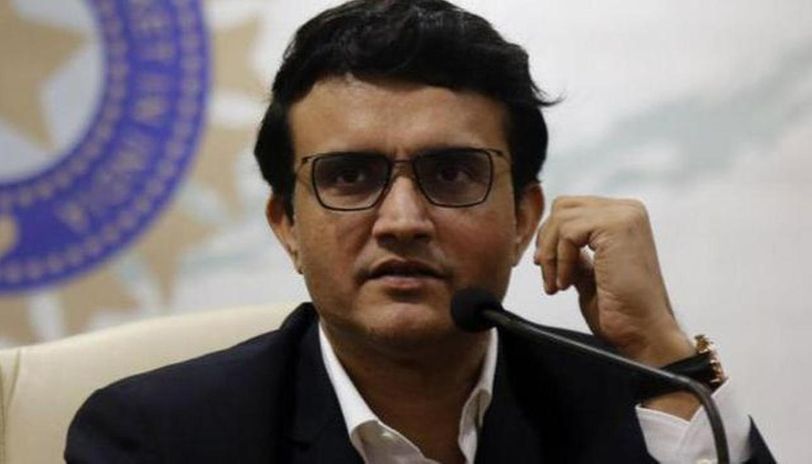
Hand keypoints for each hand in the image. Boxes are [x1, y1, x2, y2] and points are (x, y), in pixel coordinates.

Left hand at [533, 196, 694, 366]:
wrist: (644, 331)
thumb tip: (550, 239)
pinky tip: (567, 284)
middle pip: (562, 206)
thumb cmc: (621, 311)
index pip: (571, 209)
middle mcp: (627, 210)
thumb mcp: (589, 273)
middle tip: (547, 275)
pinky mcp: (616, 226)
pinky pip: (568, 232)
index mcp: (624, 217)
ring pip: (561, 217)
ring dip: (551, 255)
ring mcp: (624, 215)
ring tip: (558, 284)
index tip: (545, 266)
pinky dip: (560, 260)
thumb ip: (575, 252)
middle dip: (547, 242)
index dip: (551, 238)